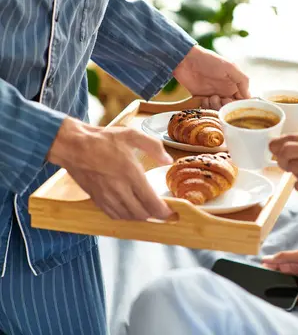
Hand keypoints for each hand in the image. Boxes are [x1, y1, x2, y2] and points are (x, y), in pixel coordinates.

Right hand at [47, 117, 173, 219]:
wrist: (73, 146)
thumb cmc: (103, 139)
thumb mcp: (132, 134)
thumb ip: (154, 146)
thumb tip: (168, 160)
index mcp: (131, 174)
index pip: (151, 202)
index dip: (163, 212)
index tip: (171, 212)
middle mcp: (119, 189)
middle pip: (142, 214)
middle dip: (155, 215)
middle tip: (162, 211)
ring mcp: (107, 196)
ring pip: (128, 217)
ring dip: (141, 216)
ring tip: (148, 209)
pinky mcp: (97, 199)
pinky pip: (114, 215)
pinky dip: (125, 216)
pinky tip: (131, 209)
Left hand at [173, 46, 250, 107]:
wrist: (185, 60)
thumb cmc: (209, 60)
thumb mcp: (230, 67)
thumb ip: (243, 80)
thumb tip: (250, 96)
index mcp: (234, 84)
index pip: (242, 101)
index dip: (240, 105)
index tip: (234, 103)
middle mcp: (225, 91)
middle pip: (231, 108)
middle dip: (227, 107)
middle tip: (221, 99)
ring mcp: (213, 95)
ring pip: (219, 110)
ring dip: (216, 106)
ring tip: (211, 97)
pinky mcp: (201, 99)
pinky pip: (207, 109)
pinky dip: (206, 107)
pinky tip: (204, 99)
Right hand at [262, 249, 297, 303]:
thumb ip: (285, 257)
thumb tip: (265, 259)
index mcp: (293, 260)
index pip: (276, 263)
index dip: (267, 268)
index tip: (260, 274)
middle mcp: (295, 271)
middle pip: (279, 277)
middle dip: (275, 282)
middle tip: (271, 288)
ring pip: (286, 288)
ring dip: (286, 292)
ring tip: (291, 293)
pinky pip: (295, 296)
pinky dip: (296, 298)